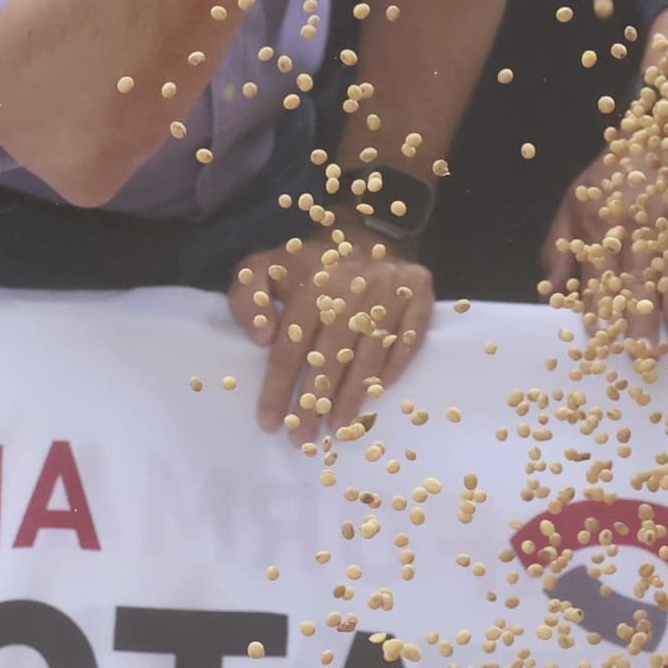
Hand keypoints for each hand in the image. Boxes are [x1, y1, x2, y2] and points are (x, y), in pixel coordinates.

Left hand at [228, 228, 432, 443]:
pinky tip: (378, 395)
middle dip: (314, 404)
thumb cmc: (311, 263)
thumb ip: (247, 298)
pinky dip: (393, 370)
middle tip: (302, 438)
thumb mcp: (266, 269)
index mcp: (312, 283)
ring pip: (369, 356)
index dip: (279, 389)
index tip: (269, 423)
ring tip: (337, 428)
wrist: (368, 230)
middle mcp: (353, 288)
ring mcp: (391, 291)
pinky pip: (408, 342)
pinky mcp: (420, 295)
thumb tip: (261, 337)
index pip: (292, 348)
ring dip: (352, 398)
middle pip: (330, 359)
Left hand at [543, 137, 667, 353]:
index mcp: (602, 225)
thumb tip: (552, 295)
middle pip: (641, 282)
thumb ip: (559, 250)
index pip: (601, 278)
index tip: (603, 345)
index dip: (602, 312)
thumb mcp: (573, 201)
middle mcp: (640, 229)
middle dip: (645, 322)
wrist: (664, 130)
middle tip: (648, 359)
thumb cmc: (614, 174)